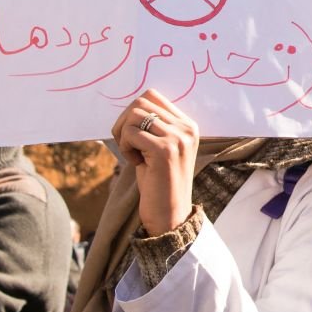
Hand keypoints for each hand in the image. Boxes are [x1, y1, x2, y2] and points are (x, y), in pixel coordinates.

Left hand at [112, 89, 199, 236]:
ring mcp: (178, 138)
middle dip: (124, 121)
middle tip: (126, 144)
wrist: (170, 215)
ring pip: (135, 115)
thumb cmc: (159, 184)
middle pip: (142, 101)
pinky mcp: (165, 151)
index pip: (153, 96)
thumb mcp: (160, 150)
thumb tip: (131, 108)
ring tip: (132, 153)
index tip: (132, 135)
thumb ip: (154, 128)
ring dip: (123, 134)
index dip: (133, 112)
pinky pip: (131, 133)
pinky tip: (135, 162)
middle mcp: (187, 128)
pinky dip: (125, 147)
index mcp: (188, 126)